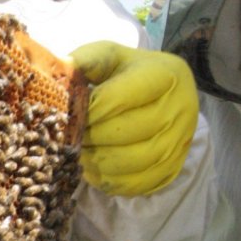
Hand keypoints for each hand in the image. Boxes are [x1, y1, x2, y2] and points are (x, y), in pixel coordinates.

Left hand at [71, 41, 198, 195]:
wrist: (163, 93)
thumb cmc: (127, 73)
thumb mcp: (108, 57)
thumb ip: (85, 62)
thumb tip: (60, 74)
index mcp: (164, 75)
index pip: (117, 99)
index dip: (87, 110)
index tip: (70, 114)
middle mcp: (180, 108)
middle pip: (126, 132)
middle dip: (90, 136)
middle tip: (71, 136)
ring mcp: (180, 141)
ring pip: (132, 161)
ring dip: (97, 160)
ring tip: (79, 152)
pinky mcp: (173, 167)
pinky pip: (138, 183)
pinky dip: (110, 180)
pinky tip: (94, 168)